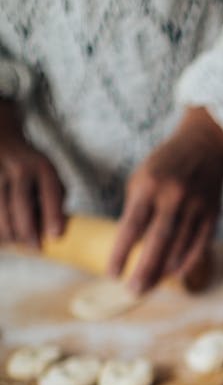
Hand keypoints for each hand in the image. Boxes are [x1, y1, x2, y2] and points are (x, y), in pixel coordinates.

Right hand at [0, 100, 64, 246]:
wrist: (2, 137)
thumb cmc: (33, 168)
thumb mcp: (50, 176)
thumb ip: (55, 200)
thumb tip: (55, 230)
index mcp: (42, 167)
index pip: (50, 192)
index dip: (52, 215)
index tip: (55, 236)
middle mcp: (19, 166)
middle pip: (21, 203)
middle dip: (28, 230)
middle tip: (34, 247)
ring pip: (0, 207)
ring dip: (8, 230)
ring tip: (15, 242)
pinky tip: (3, 235)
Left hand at [109, 107, 222, 292]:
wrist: (205, 144)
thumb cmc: (166, 165)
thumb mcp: (142, 177)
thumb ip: (136, 209)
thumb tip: (131, 246)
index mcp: (149, 186)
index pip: (132, 225)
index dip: (121, 253)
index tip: (112, 274)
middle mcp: (174, 196)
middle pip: (157, 241)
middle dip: (144, 270)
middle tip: (133, 291)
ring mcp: (196, 206)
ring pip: (179, 247)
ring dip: (163, 271)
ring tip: (149, 286)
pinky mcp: (212, 214)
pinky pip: (200, 245)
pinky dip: (187, 262)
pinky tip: (175, 274)